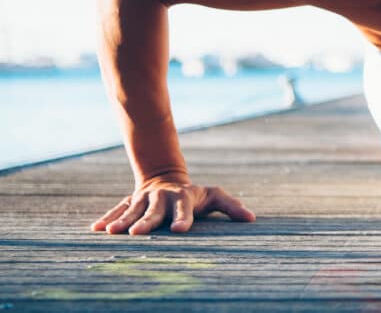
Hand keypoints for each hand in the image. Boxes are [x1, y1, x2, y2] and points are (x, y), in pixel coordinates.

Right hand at [90, 176, 255, 234]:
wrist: (165, 178)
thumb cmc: (195, 195)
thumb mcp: (214, 197)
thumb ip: (231, 207)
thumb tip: (252, 219)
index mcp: (183, 198)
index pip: (184, 209)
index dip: (183, 218)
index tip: (180, 230)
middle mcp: (162, 198)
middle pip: (154, 211)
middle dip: (146, 222)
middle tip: (137, 234)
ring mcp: (144, 200)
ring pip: (132, 210)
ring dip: (122, 221)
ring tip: (111, 233)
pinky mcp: (129, 202)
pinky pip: (117, 210)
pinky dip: (107, 219)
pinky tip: (96, 230)